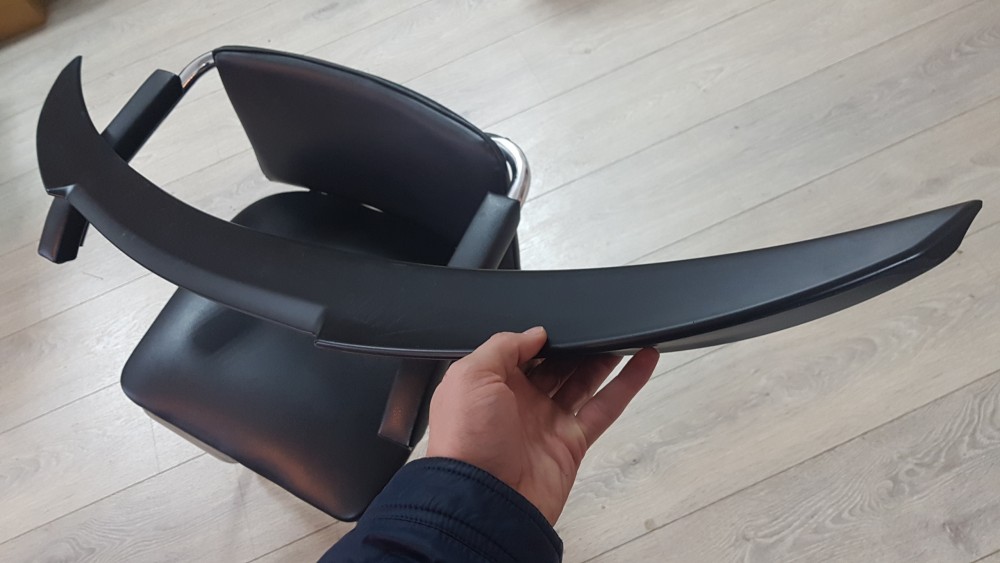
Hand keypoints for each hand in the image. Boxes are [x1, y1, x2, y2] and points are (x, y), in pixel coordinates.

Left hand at [427, 327, 658, 523]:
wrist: (484, 503)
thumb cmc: (466, 442)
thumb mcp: (470, 377)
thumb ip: (503, 347)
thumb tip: (535, 333)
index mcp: (489, 385)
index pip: (519, 351)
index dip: (540, 335)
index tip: (562, 318)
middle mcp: (518, 402)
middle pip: (555, 364)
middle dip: (575, 344)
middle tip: (599, 321)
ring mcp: (547, 422)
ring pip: (582, 381)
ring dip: (603, 357)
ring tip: (624, 332)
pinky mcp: (572, 442)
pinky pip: (605, 406)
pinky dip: (627, 383)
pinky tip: (644, 359)